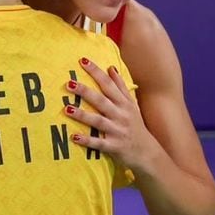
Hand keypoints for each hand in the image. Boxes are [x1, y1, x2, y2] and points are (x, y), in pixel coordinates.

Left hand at [63, 57, 156, 172]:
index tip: (83, 61)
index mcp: (124, 103)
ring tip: (67, 109)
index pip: (108, 84)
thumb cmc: (136, 126)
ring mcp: (117, 131)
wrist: (147, 152)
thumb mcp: (131, 105)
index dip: (96, 72)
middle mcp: (121, 115)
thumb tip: (111, 68)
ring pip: (98, 121)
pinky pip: (99, 143)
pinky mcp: (114, 146)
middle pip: (101, 100)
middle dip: (85, 91)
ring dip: (83, 115)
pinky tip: (74, 137)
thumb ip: (121, 87)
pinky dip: (87, 140)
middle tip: (69, 83)